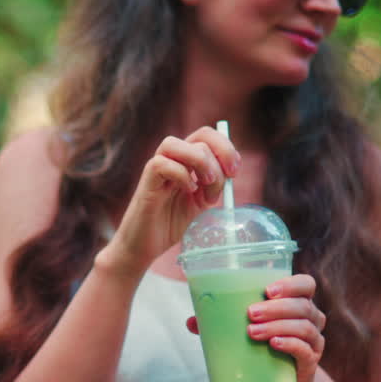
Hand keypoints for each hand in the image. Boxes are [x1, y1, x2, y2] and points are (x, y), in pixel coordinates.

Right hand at [97, 127, 239, 278]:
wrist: (146, 245)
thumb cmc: (171, 223)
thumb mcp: (201, 202)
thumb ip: (214, 186)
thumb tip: (230, 172)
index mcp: (186, 160)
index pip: (206, 135)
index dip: (225, 147)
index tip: (234, 171)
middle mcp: (171, 159)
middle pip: (199, 136)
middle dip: (219, 157)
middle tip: (223, 180)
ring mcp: (156, 169)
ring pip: (174, 143)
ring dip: (199, 161)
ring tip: (205, 184)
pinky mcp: (146, 182)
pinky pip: (161, 164)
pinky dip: (180, 174)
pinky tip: (188, 191)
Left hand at [185, 273, 326, 381]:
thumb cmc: (265, 347)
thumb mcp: (248, 330)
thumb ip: (222, 323)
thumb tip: (191, 321)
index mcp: (298, 302)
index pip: (305, 284)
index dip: (290, 284)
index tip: (267, 290)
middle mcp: (311, 318)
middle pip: (302, 305)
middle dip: (275, 307)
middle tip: (250, 313)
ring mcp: (314, 340)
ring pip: (303, 326)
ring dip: (277, 325)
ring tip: (252, 332)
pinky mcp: (311, 360)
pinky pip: (305, 348)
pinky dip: (289, 344)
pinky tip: (273, 344)